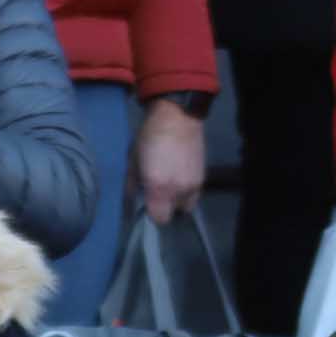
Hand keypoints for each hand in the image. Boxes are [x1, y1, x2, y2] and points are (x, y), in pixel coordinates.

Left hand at [131, 99, 208, 223]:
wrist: (177, 118)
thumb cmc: (149, 136)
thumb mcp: (133, 159)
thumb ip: (132, 183)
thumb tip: (134, 198)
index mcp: (158, 186)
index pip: (159, 219)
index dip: (152, 214)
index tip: (146, 204)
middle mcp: (178, 191)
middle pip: (173, 215)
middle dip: (165, 208)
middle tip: (156, 194)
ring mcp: (193, 186)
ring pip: (186, 207)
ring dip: (177, 201)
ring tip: (169, 186)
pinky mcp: (203, 180)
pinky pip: (194, 196)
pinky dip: (186, 193)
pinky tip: (178, 178)